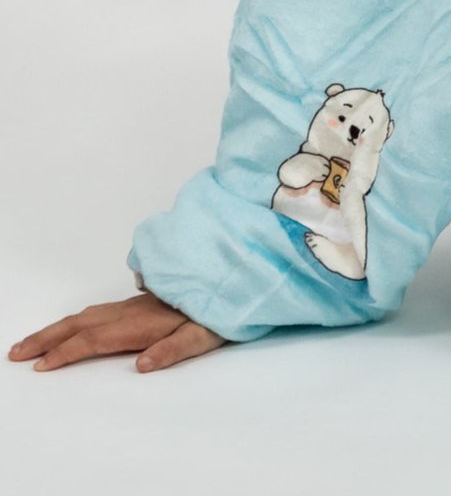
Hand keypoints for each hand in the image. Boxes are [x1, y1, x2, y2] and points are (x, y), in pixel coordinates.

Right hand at [9, 292, 227, 372]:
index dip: (67, 351)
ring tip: (32, 342)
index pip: (96, 339)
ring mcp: (137, 304)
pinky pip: (101, 310)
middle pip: (83, 324)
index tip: (41, 365)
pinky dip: (77, 319)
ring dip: (58, 328)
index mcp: (144, 322)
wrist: (235, 279)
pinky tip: (74, 324)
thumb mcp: (205, 336)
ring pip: (89, 314)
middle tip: (15, 352)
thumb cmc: (222, 312)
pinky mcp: (142, 301)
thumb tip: (142, 365)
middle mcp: (134, 310)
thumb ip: (174, 350)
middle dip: (48, 338)